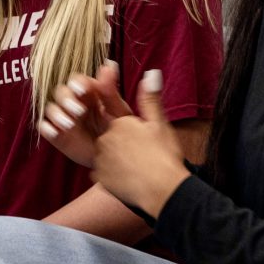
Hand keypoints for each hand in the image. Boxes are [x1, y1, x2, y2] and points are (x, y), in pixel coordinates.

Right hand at [36, 61, 126, 167]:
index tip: (82, 90)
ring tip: (68, 125)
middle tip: (78, 111)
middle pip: (61, 92)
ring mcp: (63, 118)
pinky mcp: (56, 134)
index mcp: (89, 94)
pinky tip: (54, 132)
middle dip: (66, 99)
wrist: (116, 158)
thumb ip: (111, 90)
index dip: (77, 83)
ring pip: (52, 109)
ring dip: (57, 114)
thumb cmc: (120, 131)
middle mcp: (74, 103)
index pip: (78, 81)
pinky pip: (45, 127)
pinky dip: (47, 128)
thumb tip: (109, 64)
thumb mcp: (119, 111)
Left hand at [91, 69, 191, 215]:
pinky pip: (104, 174)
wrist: (163, 191)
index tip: (144, 144)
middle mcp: (104, 138)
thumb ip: (151, 99)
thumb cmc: (164, 156)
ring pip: (107, 156)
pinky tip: (130, 180)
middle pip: (112, 139)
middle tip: (145, 158)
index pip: (120, 122)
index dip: (133, 133)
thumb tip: (152, 72)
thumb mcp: (160, 124)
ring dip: (119, 161)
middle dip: (124, 146)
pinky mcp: (99, 177)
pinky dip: (115, 177)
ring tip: (139, 170)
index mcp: (119, 123)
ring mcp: (100, 158)